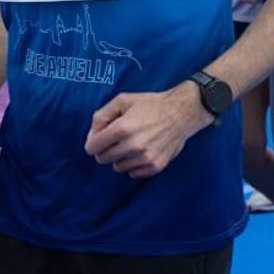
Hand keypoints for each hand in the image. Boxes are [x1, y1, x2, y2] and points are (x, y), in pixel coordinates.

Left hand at [85, 85, 210, 178]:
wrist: (181, 113)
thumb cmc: (151, 104)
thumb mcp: (122, 100)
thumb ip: (101, 116)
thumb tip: (92, 136)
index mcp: (122, 128)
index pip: (92, 147)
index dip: (93, 142)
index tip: (99, 139)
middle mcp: (132, 145)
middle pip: (103, 159)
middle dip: (105, 150)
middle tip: (116, 140)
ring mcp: (145, 158)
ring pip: (118, 167)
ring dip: (120, 158)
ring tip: (131, 144)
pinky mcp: (155, 166)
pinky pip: (133, 173)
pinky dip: (134, 165)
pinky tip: (141, 152)